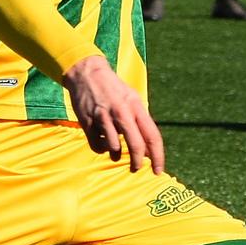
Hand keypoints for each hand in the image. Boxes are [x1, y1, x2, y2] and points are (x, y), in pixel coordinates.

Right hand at [61, 55, 164, 172]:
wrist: (87, 73)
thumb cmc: (113, 90)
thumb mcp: (132, 100)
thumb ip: (141, 122)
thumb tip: (149, 150)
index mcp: (136, 106)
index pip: (152, 135)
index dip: (157, 156)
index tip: (158, 171)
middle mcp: (122, 112)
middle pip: (136, 145)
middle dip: (138, 163)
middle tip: (136, 169)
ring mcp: (104, 117)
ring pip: (114, 148)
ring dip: (116, 154)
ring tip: (115, 150)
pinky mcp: (87, 121)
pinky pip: (97, 146)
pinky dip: (101, 148)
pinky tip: (102, 141)